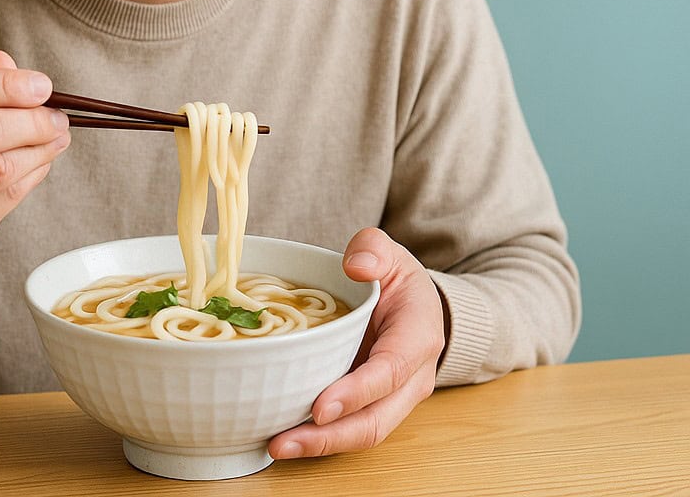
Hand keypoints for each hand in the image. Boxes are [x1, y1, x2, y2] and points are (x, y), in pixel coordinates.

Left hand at [268, 227, 445, 459]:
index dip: (356, 392)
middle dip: (330, 436)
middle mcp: (410, 378)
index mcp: (417, 337)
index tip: (320, 406)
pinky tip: (284, 436)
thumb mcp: (389, 253)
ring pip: (362, 432)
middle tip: (284, 441)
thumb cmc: (397, 279)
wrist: (412, 304)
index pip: (390, 371)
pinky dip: (319, 437)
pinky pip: (349, 427)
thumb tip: (355, 265)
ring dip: (320, 444)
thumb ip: (373, 249)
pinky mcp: (371, 406)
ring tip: (276, 446)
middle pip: (375, 419)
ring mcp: (392, 398)